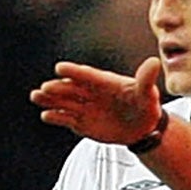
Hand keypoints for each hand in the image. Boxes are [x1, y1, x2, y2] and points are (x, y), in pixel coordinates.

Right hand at [30, 55, 162, 145]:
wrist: (142, 128)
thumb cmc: (145, 105)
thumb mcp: (147, 93)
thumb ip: (146, 79)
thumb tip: (154, 62)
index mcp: (104, 82)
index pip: (87, 75)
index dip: (74, 72)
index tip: (60, 68)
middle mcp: (91, 93)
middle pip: (71, 88)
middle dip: (57, 88)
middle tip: (45, 88)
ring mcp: (84, 107)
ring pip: (64, 102)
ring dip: (49, 99)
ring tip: (35, 97)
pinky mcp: (81, 122)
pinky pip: (66, 119)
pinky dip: (56, 117)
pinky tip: (46, 115)